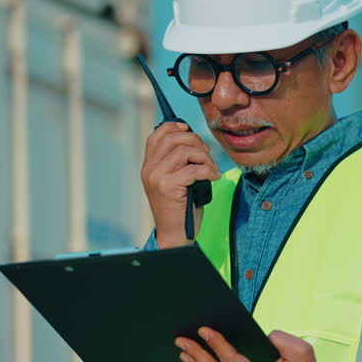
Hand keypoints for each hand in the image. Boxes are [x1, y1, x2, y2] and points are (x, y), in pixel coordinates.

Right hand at [140, 122, 220, 247]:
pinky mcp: (168, 187)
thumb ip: (176, 162)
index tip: (189, 129)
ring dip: (204, 158)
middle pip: (173, 138)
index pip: (156, 135)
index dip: (174, 126)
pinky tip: (213, 177)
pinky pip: (193, 169)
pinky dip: (208, 171)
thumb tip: (193, 140)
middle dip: (196, 142)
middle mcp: (149, 170)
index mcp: (148, 166)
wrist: (174, 234)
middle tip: (206, 155)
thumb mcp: (174, 180)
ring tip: (211, 169)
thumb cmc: (179, 208)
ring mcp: (156, 178)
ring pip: (184, 151)